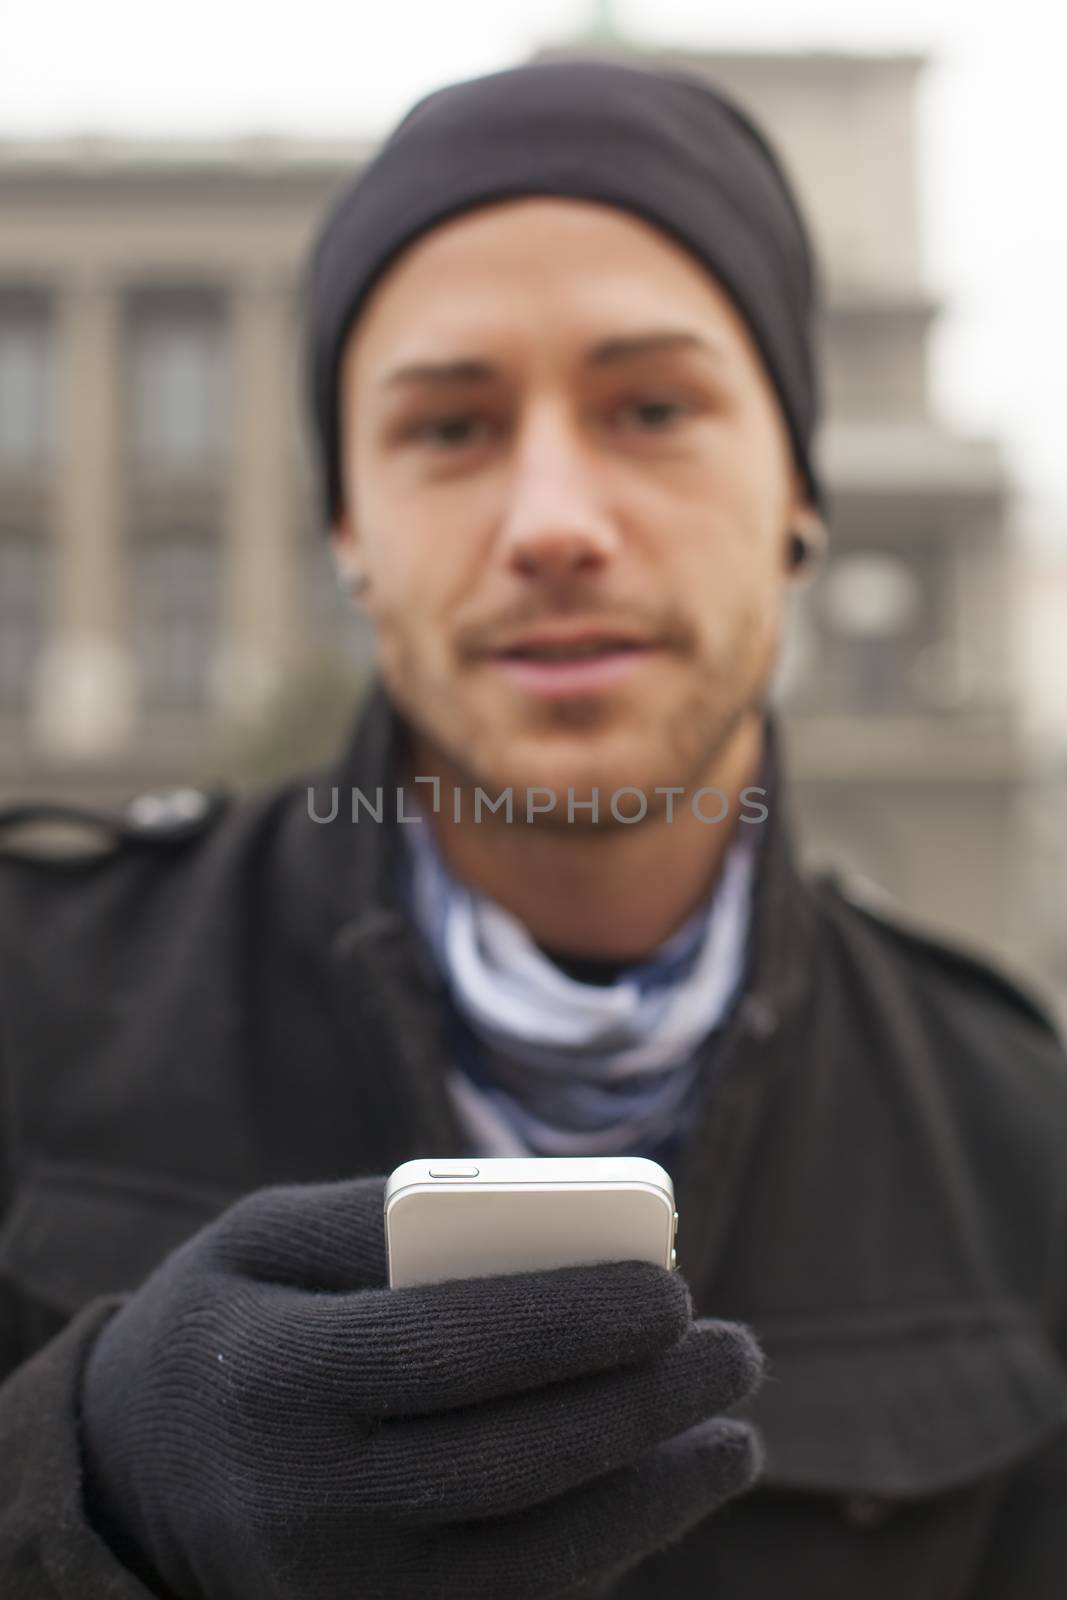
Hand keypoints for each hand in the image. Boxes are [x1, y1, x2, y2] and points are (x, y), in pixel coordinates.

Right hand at [79, 1174, 762, 1599]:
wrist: (129, 1476)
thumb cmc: (223, 1325)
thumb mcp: (261, 1240)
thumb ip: (378, 1217)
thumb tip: (535, 1219)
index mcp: (273, 1376)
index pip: (441, 1346)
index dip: (568, 1319)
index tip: (671, 1288)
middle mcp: (306, 1500)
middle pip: (508, 1459)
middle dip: (642, 1405)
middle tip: (736, 1350)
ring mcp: (343, 1587)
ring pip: (531, 1554)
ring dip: (653, 1496)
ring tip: (736, 1437)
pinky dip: (607, 1550)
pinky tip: (669, 1490)